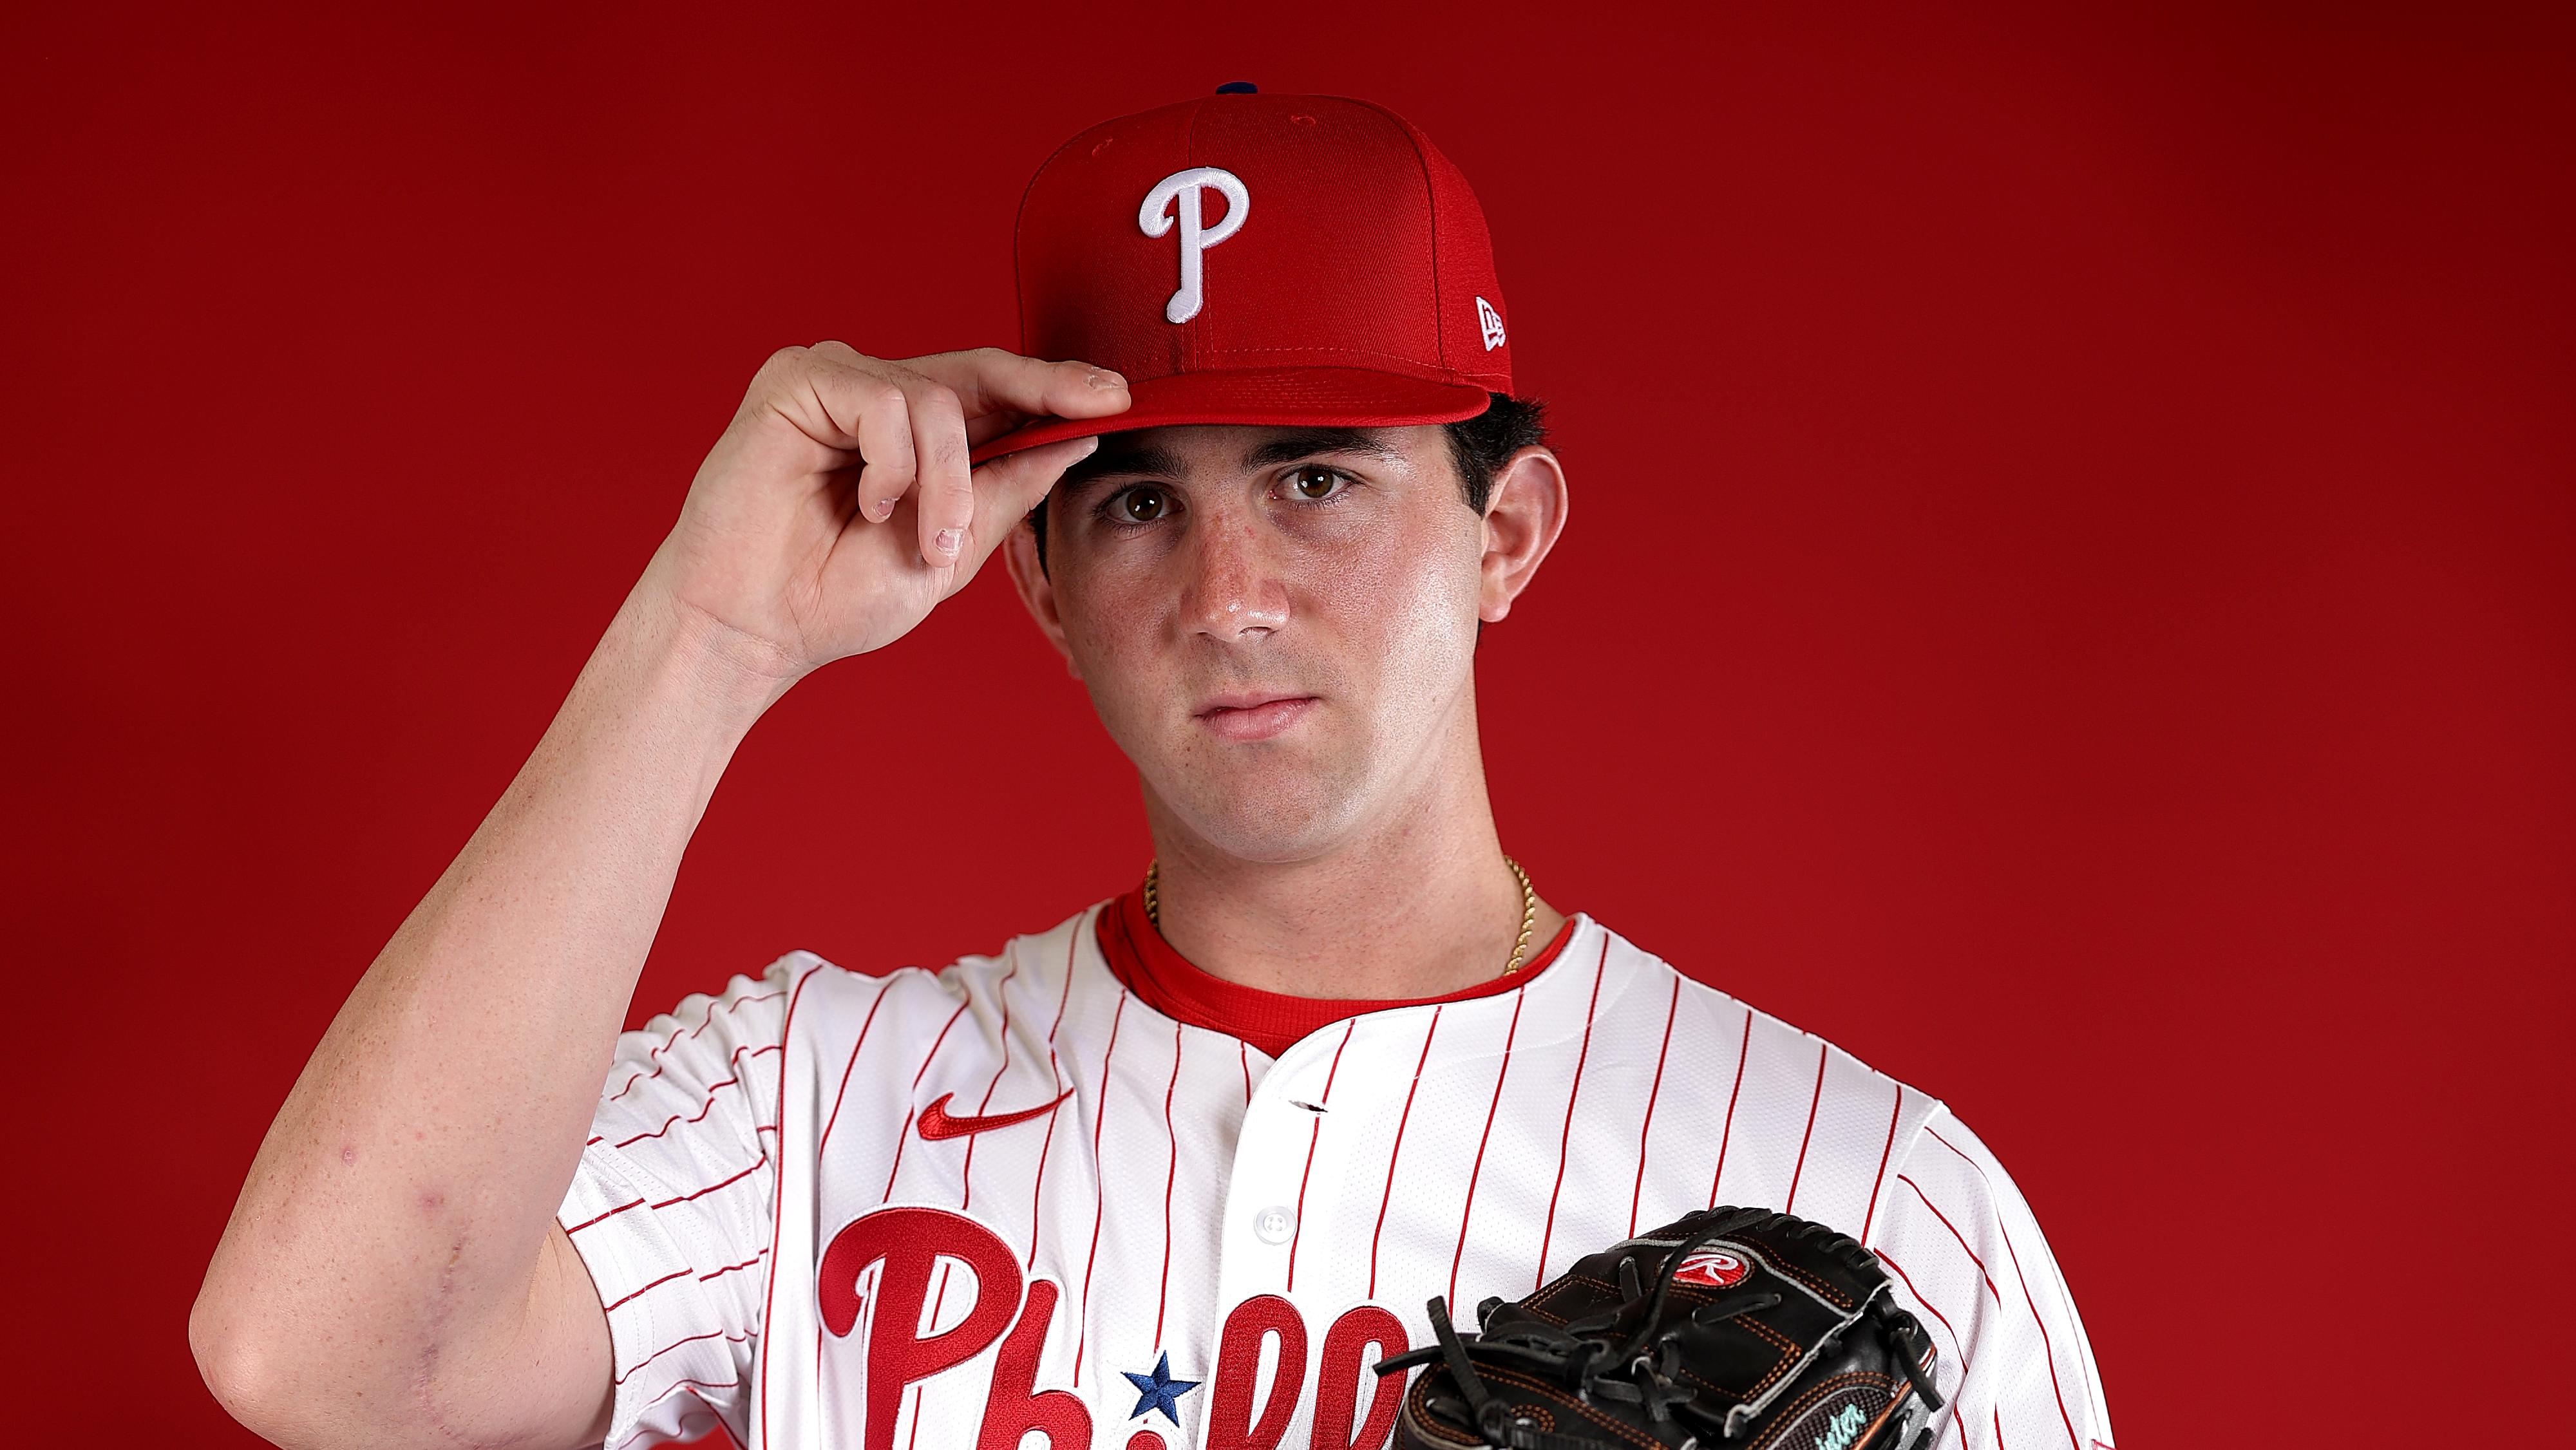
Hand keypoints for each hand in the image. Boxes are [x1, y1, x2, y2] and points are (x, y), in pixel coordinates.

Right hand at [641, 342, 1126, 684]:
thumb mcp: (950, 551)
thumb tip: (1076, 439)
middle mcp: (878, 396)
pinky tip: (867, 508)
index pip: (996, 394)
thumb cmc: (834, 598)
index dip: (1057, 387)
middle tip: (1100, 404)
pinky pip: (882, 400)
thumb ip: (1005, 491)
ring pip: (936, 398)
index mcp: (916, 436)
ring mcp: (837, 382)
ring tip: (922, 540)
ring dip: (945, 481)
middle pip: (979, 374)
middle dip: (1044, 393)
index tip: (1121, 395)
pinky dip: (892, 464)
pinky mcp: (797, 379)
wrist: (754, 630)